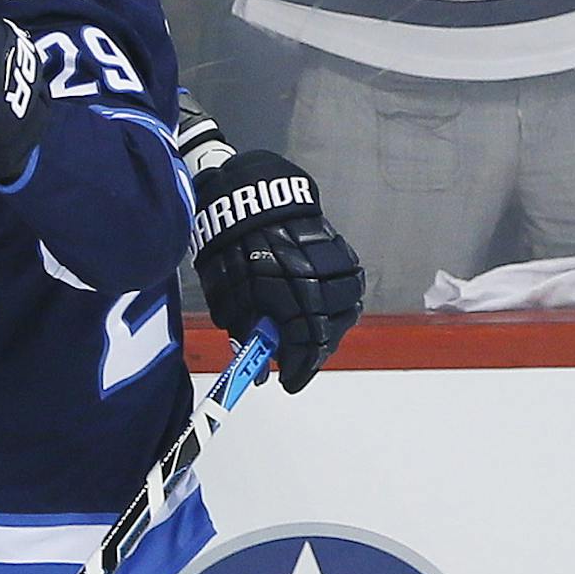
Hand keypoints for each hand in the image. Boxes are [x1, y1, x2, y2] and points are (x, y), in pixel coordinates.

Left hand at [192, 152, 364, 392]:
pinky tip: (320, 303)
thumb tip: (254, 361)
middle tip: (295, 358)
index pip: (304, 346)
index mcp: (287, 295)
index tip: (288, 381)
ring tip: (308, 330)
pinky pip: (348, 283)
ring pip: (344, 309)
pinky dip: (337, 299)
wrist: (247, 192)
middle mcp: (317, 283)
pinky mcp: (341, 249)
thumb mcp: (226, 291)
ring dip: (327, 325)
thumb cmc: (229, 242)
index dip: (297, 369)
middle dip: (311, 350)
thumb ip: (244, 328)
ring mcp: (333, 265)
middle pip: (327, 331)